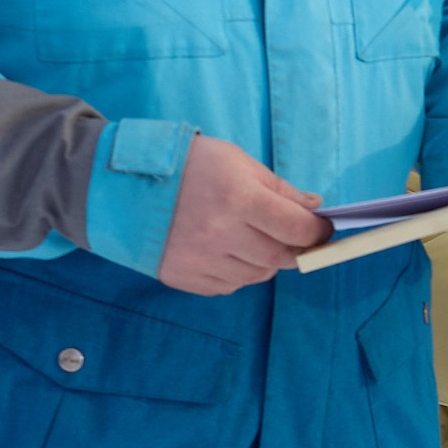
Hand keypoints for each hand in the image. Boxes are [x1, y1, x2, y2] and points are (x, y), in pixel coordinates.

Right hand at [158, 135, 330, 293]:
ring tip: (256, 239)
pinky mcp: (183, 277)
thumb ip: (278, 188)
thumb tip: (314, 208)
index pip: (296, 228)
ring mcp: (200, 260)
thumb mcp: (237, 161)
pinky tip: (228, 251)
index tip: (323, 229)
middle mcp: (221, 234)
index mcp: (238, 198)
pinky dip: (238, 272)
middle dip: (297, 250)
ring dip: (267, 261)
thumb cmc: (187, 165)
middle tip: (297, 239)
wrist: (124, 184)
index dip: (318, 231)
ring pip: (256, 275)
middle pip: (280, 257)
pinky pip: (227, 286)